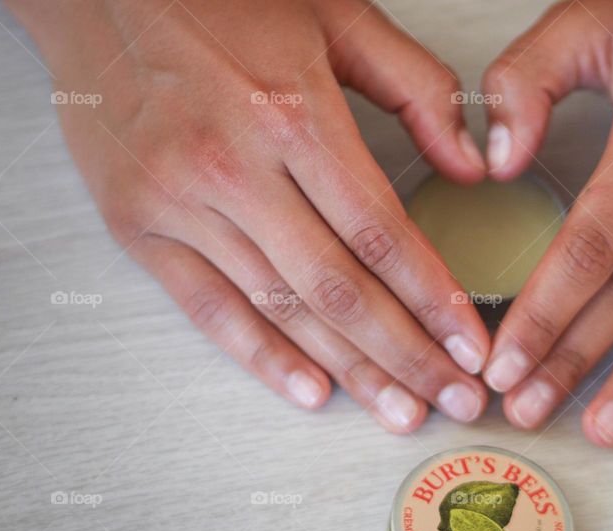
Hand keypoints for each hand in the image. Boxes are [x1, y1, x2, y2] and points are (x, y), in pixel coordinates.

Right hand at [8, 0, 491, 431]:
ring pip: (281, 308)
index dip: (434, 298)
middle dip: (407, 354)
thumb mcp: (338, 15)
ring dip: (349, 369)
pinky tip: (310, 391)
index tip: (471, 344)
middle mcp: (236, 166)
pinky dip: (261, 356)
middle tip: (455, 399)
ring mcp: (181, 201)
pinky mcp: (139, 225)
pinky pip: (208, 307)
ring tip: (401, 409)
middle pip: (339, 288)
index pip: (381, 231)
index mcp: (294, 112)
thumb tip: (472, 165)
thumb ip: (417, 88)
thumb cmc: (222, 1)